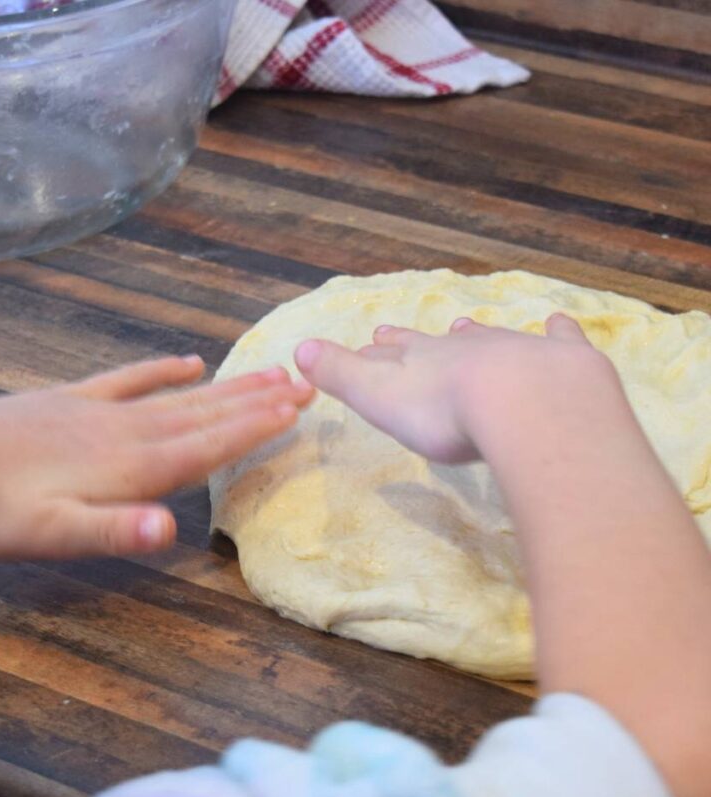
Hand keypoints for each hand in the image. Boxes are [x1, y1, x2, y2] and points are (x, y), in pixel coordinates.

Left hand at [0, 355, 313, 559]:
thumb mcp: (52, 535)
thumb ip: (114, 530)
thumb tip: (172, 529)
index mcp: (129, 467)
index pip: (206, 447)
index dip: (254, 430)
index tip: (297, 409)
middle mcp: (125, 431)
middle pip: (204, 416)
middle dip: (256, 402)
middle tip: (304, 383)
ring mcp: (100, 411)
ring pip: (177, 397)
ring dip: (225, 387)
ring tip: (266, 373)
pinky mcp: (73, 400)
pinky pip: (128, 379)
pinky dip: (161, 370)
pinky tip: (187, 362)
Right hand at [293, 313, 599, 462]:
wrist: (523, 404)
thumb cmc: (443, 411)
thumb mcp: (378, 395)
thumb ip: (341, 374)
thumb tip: (299, 348)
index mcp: (421, 361)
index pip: (392, 354)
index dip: (377, 351)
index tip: (370, 342)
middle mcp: (464, 348)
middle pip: (434, 343)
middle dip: (414, 342)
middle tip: (397, 334)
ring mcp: (514, 350)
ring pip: (489, 338)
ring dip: (475, 335)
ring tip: (465, 325)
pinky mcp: (561, 361)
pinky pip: (558, 339)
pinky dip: (558, 331)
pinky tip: (560, 321)